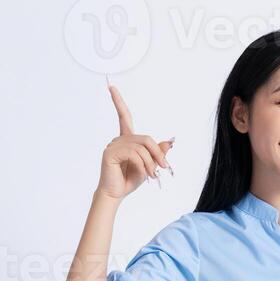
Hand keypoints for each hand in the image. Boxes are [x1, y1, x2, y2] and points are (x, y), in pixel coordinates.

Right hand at [96, 83, 174, 200]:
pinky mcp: (110, 153)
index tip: (111, 87)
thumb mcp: (149, 165)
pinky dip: (142, 164)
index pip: (124, 116)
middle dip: (157, 153)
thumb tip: (170, 142)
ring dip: (150, 163)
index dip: (118, 101)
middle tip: (164, 167)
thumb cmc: (130, 179)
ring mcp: (113, 145)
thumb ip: (157, 153)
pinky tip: (143, 173)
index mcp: (127, 140)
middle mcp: (118, 139)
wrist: (116, 193)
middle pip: (145, 138)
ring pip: (141, 147)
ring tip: (151, 175)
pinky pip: (133, 153)